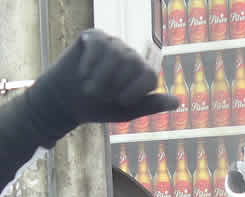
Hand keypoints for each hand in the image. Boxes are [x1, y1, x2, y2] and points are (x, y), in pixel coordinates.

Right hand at [24, 29, 178, 142]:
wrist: (67, 101)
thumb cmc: (99, 107)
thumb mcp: (127, 111)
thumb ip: (150, 105)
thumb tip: (177, 102)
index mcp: (142, 73)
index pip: (149, 75)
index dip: (136, 90)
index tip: (122, 102)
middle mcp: (130, 55)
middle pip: (131, 63)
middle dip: (114, 85)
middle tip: (101, 95)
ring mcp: (113, 43)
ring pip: (114, 54)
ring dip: (100, 77)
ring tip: (91, 88)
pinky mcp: (94, 36)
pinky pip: (97, 45)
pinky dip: (89, 64)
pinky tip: (83, 73)